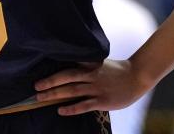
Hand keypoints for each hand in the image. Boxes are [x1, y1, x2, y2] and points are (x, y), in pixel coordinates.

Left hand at [34, 59, 149, 115]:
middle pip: (67, 77)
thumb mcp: (101, 63)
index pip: (70, 64)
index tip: (39, 69)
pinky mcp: (102, 100)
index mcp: (91, 64)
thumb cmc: (118, 70)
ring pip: (72, 90)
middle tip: (35, 87)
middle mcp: (92, 75)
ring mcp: (97, 87)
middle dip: (50, 82)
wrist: (138, 76)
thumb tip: (69, 67)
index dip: (54, 67)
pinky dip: (71, 108)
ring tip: (41, 98)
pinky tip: (60, 110)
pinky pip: (84, 105)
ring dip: (55, 94)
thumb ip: (87, 65)